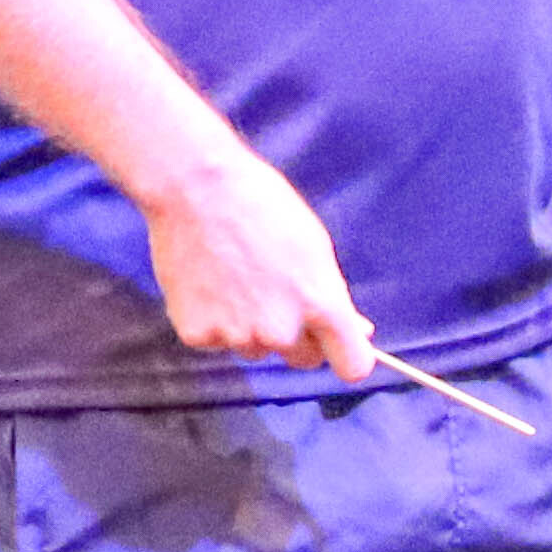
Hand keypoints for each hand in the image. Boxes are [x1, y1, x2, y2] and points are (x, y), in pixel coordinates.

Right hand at [131, 138, 375, 377]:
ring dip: (250, 327)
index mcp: (321, 304)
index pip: (353, 366)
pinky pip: (216, 341)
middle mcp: (282, 330)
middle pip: (302, 359)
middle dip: (296, 336)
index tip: (336, 342)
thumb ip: (332, 293)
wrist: (195, 186)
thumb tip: (357, 329)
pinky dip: (213, 320)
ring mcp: (238, 336)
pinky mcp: (198, 335)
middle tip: (274, 294)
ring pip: (255, 348)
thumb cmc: (261, 203)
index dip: (346, 354)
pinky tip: (207, 282)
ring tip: (233, 278)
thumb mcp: (314, 244)